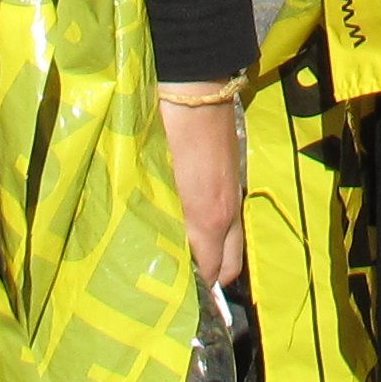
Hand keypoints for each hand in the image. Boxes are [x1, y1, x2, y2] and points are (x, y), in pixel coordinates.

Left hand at [160, 82, 247, 287]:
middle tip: (175, 281)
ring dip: (213, 254)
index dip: (190, 291)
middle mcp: (228, 212)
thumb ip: (154, 218)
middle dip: (207, 280)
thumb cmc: (166, 131)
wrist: (195, 84)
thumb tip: (146, 248)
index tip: (166, 297)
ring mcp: (234, 194)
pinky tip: (188, 221)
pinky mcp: (233, 176)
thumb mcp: (152, 179)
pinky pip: (230, 219)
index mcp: (208, 218)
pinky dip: (216, 231)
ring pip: (231, 242)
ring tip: (181, 254)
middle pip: (229, 267)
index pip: (208, 274)